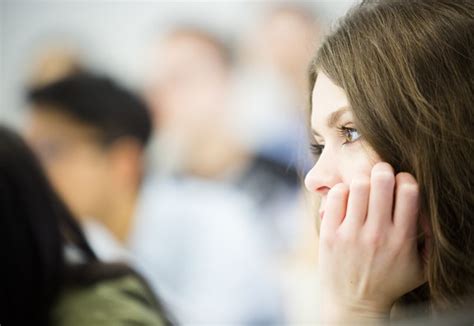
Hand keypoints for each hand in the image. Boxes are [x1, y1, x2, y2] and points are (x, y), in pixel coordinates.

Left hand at [318, 162, 425, 322]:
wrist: (354, 303)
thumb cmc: (389, 282)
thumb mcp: (420, 268)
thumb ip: (429, 240)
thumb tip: (428, 209)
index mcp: (402, 239)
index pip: (409, 191)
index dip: (406, 179)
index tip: (400, 183)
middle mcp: (377, 235)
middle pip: (382, 182)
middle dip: (383, 171)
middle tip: (380, 173)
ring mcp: (351, 234)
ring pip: (358, 185)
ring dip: (362, 180)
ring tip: (363, 187)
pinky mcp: (330, 234)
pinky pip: (336, 196)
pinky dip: (342, 190)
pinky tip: (346, 197)